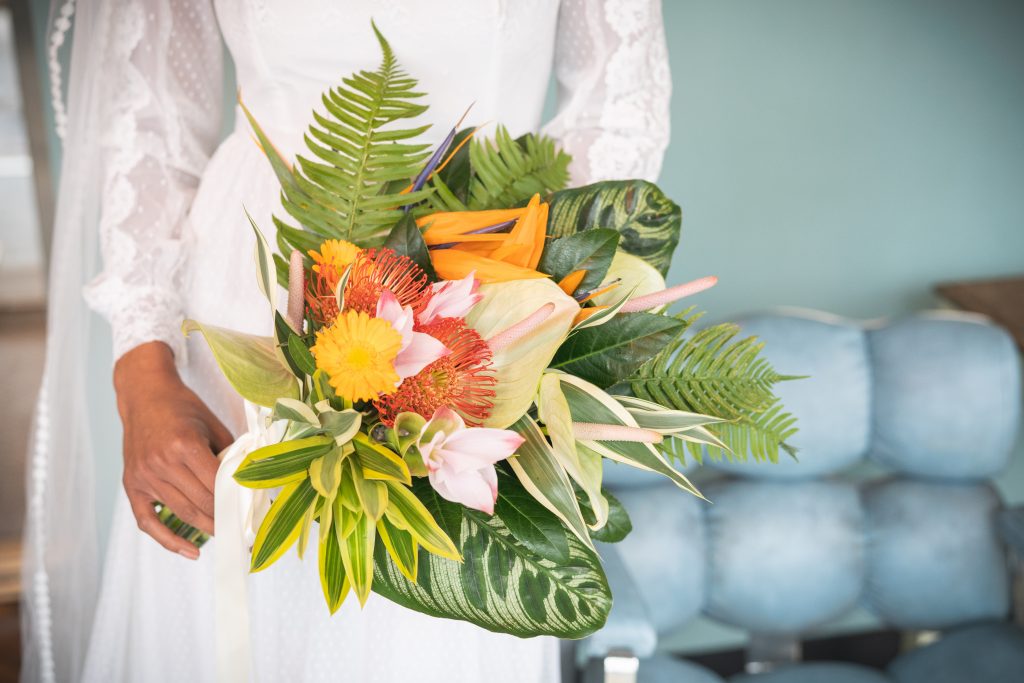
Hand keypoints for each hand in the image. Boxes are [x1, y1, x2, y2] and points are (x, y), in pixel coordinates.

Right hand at [114, 342, 233, 557]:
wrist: (145, 395)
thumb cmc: (185, 409)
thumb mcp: (214, 425)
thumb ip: (230, 455)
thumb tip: (250, 484)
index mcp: (185, 445)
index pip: (217, 486)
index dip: (237, 503)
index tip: (254, 516)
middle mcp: (162, 462)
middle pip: (200, 503)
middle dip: (225, 519)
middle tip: (246, 531)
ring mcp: (144, 475)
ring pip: (181, 513)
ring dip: (206, 528)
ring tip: (227, 535)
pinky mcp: (132, 484)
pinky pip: (148, 522)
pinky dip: (169, 541)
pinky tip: (191, 551)